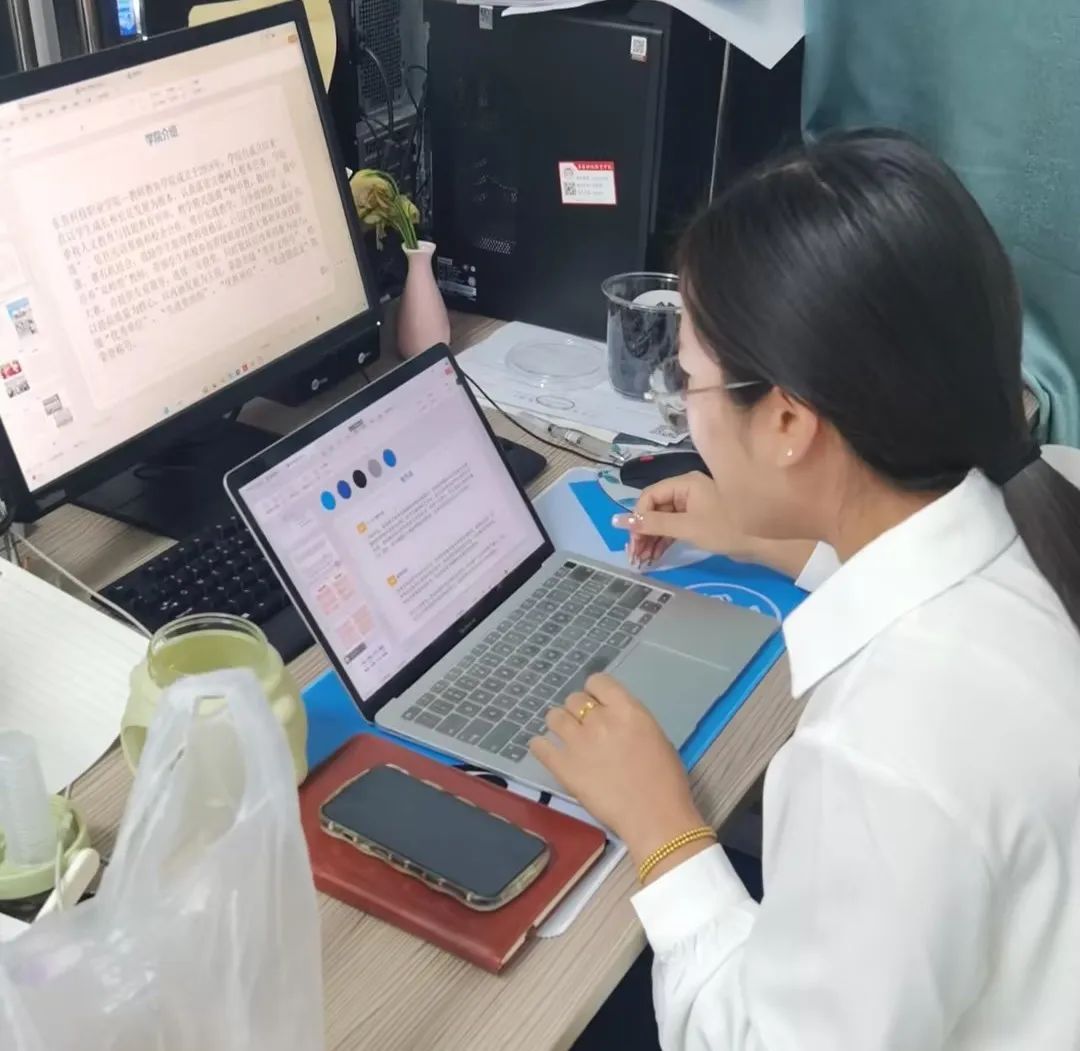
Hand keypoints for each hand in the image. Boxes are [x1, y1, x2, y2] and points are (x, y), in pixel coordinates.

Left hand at [530, 674, 708, 875]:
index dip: (594, 691)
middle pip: (574, 699)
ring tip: (565, 738)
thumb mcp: (656, 737)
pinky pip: (539, 746)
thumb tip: (614, 722)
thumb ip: (630, 722)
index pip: (598, 681)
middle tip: (585, 728)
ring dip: (559, 724)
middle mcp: (598, 719)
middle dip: (578, 711)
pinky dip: (540, 746)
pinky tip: (545, 750)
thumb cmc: (665, 781)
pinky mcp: (563, 766)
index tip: (596, 703)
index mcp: (626, 710)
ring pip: (554, 717)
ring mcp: (577, 742)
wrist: (654, 817)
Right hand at [614, 471, 752, 568]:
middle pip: (654, 509)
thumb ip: (653, 524)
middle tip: (635, 557)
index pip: (649, 497)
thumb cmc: (727, 528)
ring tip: (643, 561)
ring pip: (662, 520)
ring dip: (651, 540)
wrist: (764, 542)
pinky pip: (673, 528)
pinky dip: (663, 541)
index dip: (637, 518)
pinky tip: (655, 557)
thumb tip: (618, 521)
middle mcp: (687, 490)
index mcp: (684, 483)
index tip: (633, 542)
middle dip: (642, 532)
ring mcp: (693, 506)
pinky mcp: (698, 520)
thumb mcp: (687, 527)